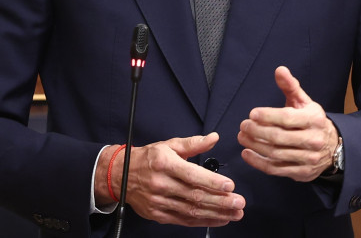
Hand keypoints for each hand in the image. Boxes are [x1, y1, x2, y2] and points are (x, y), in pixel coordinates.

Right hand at [96, 133, 244, 226]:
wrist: (121, 174)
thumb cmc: (148, 158)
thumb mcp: (169, 145)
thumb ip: (194, 143)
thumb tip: (214, 138)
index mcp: (165, 164)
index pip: (192, 175)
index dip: (212, 182)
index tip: (230, 186)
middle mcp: (161, 184)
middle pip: (195, 196)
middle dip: (220, 201)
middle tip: (239, 203)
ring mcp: (159, 202)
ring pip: (192, 210)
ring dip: (216, 214)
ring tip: (235, 213)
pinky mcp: (159, 215)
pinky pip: (184, 220)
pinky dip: (204, 221)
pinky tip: (219, 219)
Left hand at [237, 66, 338, 181]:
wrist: (333, 147)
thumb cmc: (312, 121)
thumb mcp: (305, 102)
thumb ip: (291, 86)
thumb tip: (279, 70)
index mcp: (314, 119)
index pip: (287, 118)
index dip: (268, 116)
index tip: (252, 114)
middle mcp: (313, 140)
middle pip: (279, 137)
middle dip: (257, 131)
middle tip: (243, 126)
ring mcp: (308, 158)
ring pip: (275, 154)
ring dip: (255, 146)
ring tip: (242, 137)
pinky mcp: (301, 172)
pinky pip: (276, 169)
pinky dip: (258, 162)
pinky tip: (247, 154)